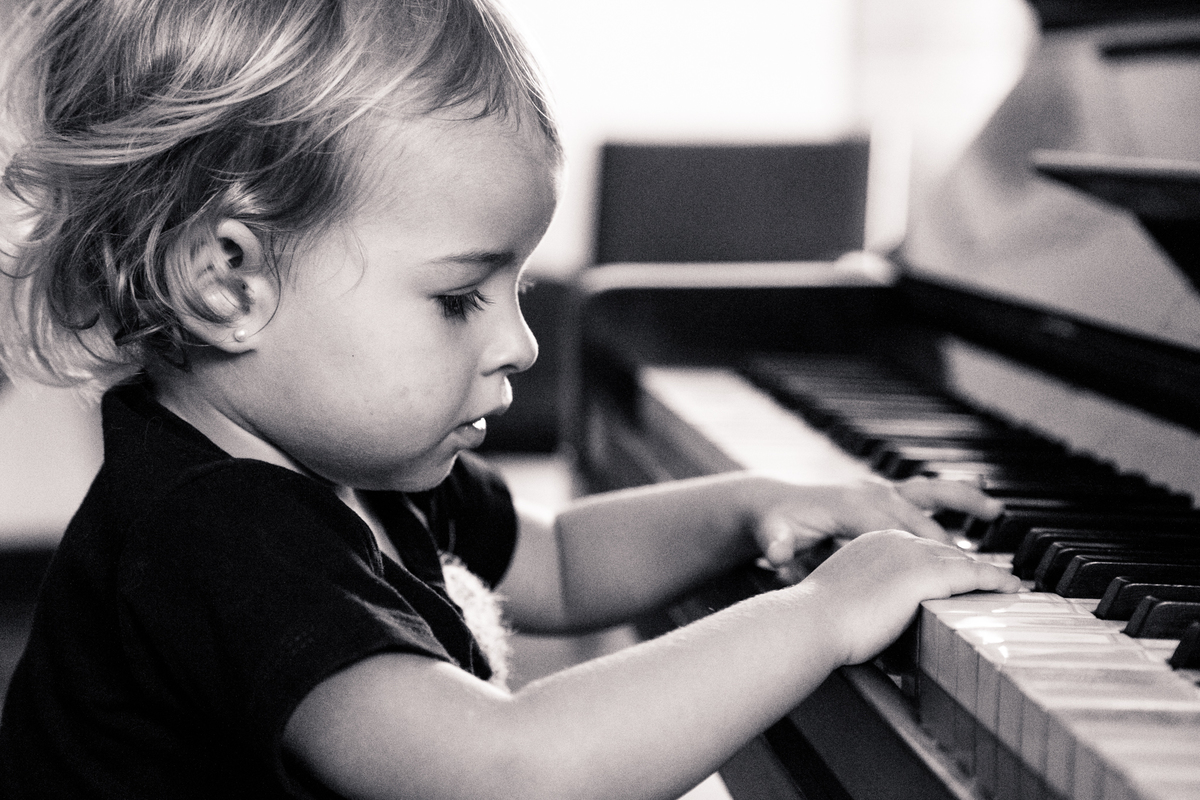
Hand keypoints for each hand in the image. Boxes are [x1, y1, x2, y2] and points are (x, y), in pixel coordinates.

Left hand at [753, 476, 1002, 570]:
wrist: (773, 505)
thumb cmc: (776, 524)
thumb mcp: (772, 535)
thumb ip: (777, 545)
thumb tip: (777, 553)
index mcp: (850, 504)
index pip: (895, 530)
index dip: (922, 551)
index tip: (949, 570)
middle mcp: (870, 492)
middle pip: (917, 516)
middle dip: (946, 541)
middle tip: (980, 566)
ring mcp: (878, 490)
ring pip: (928, 494)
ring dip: (961, 500)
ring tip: (995, 510)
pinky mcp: (883, 494)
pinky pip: (924, 494)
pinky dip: (953, 499)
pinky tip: (981, 506)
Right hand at [796, 528, 1020, 665]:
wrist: (811, 621)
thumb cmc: (819, 622)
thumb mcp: (848, 601)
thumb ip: (870, 604)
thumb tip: (883, 634)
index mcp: (871, 541)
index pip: (918, 548)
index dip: (942, 561)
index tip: (959, 574)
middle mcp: (892, 539)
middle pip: (943, 550)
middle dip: (968, 563)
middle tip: (993, 578)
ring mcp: (911, 554)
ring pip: (961, 560)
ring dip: (989, 572)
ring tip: (1010, 584)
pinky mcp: (926, 573)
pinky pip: (974, 574)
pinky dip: (997, 580)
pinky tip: (1013, 588)